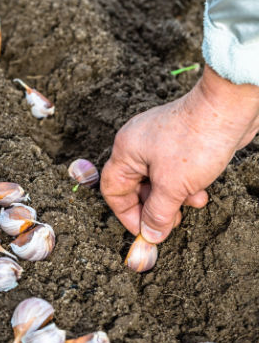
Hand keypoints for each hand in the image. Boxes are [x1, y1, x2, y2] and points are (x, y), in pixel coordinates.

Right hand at [101, 66, 258, 243]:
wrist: (228, 107)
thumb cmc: (195, 141)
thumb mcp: (173, 186)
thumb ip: (157, 214)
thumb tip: (150, 235)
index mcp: (125, 151)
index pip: (113, 189)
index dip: (126, 214)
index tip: (144, 230)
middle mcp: (136, 145)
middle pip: (135, 187)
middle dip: (154, 207)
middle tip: (170, 222)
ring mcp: (156, 142)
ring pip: (156, 181)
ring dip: (173, 198)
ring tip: (192, 203)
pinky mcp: (175, 141)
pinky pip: (171, 171)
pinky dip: (183, 184)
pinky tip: (200, 191)